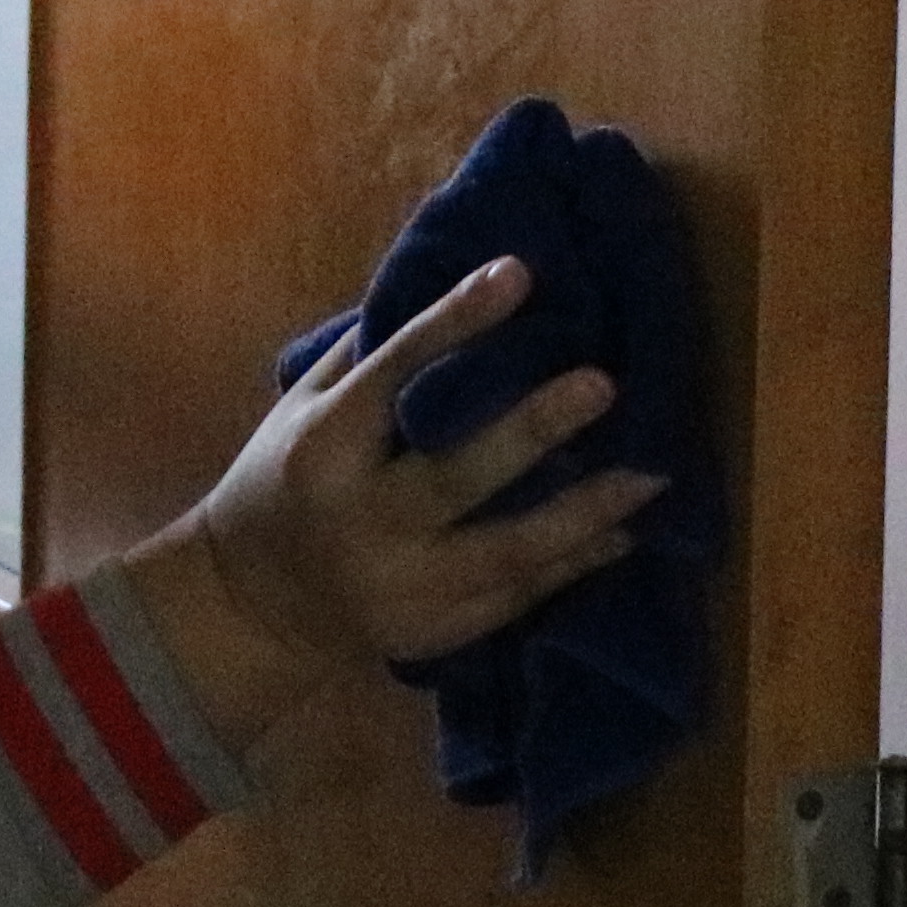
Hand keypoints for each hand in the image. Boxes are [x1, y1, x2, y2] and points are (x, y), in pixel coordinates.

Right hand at [117, 259, 666, 748]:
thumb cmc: (282, 479)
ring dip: (586, 510)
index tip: (518, 273)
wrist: (253, 605)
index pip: (393, 375)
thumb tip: (449, 281)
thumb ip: (367, 357)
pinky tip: (626, 532)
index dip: (455, 323)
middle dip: (534, 429)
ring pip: (506, 549)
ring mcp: (402, 585)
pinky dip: (576, 563)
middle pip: (457, 473)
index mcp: (323, 449)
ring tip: (654, 474)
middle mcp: (362, 520)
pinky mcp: (435, 632)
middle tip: (604, 384)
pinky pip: (518, 596)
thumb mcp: (300, 407)